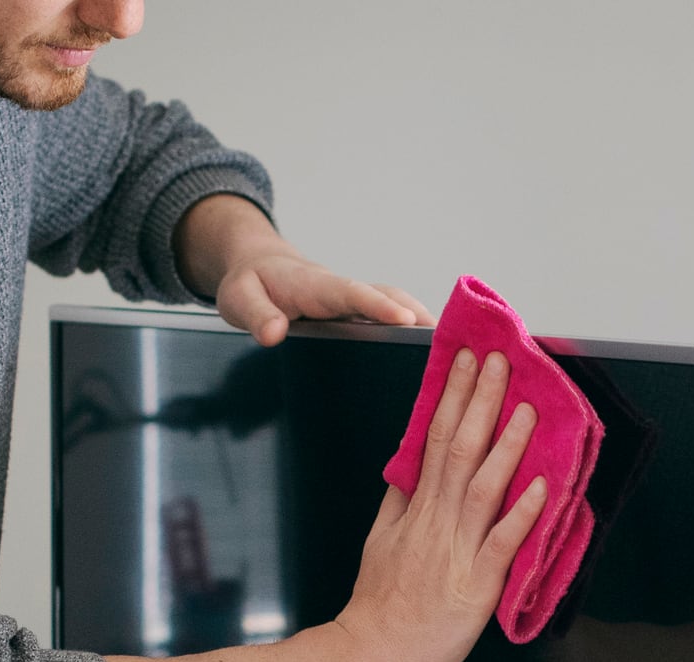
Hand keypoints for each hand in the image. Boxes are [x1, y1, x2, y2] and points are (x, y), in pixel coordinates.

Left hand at [219, 250, 432, 346]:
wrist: (258, 269)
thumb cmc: (250, 283)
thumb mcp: (238, 298)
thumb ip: (256, 315)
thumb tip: (275, 334)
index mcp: (318, 286)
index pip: (353, 293)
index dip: (380, 306)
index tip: (407, 320)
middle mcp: (345, 292)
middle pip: (389, 298)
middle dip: (419, 316)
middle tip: (451, 341)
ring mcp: (356, 304)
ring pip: (397, 308)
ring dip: (425, 326)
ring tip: (455, 355)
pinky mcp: (361, 315)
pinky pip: (392, 321)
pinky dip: (416, 334)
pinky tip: (433, 359)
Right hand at [334, 348, 547, 661]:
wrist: (371, 657)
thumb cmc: (379, 606)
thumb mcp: (378, 543)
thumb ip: (397, 503)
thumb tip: (408, 466)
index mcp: (415, 508)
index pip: (433, 438)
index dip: (450, 395)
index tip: (463, 358)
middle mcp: (436, 520)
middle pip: (458, 448)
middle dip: (478, 399)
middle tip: (497, 357)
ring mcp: (456, 550)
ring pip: (481, 485)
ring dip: (505, 443)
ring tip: (525, 405)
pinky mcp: (475, 584)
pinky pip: (501, 542)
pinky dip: (521, 512)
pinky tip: (540, 483)